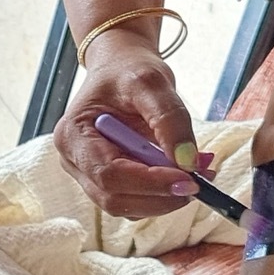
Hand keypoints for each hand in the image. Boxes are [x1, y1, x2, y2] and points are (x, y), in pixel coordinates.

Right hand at [55, 31, 199, 218]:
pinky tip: (181, 172)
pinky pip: (136, 200)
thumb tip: (188, 162)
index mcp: (73, 135)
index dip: (150, 182)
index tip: (189, 179)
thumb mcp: (151, 83)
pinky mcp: (108, 182)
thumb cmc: (127, 71)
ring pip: (127, 206)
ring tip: (197, 171)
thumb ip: (170, 119)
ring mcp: (88, 175)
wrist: (120, 68)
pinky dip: (163, 194)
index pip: (109, 174)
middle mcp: (74, 161)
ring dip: (165, 197)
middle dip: (160, 195)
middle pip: (115, 198)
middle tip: (200, 181)